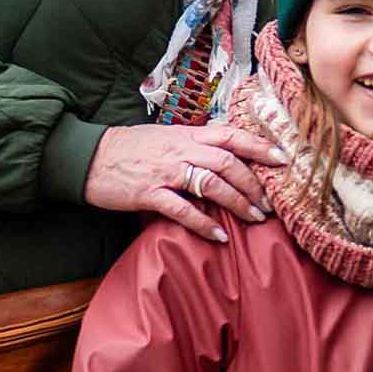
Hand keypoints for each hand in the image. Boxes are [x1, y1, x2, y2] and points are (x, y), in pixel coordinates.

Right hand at [82, 121, 271, 241]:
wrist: (88, 157)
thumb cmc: (129, 149)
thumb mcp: (165, 138)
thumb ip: (194, 145)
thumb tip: (225, 154)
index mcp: (187, 135)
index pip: (231, 135)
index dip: (260, 145)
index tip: (284, 159)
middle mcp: (180, 150)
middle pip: (228, 162)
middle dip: (254, 183)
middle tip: (272, 203)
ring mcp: (165, 171)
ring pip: (211, 183)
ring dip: (238, 202)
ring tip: (255, 218)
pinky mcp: (149, 193)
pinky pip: (182, 209)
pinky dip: (203, 223)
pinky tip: (218, 236)